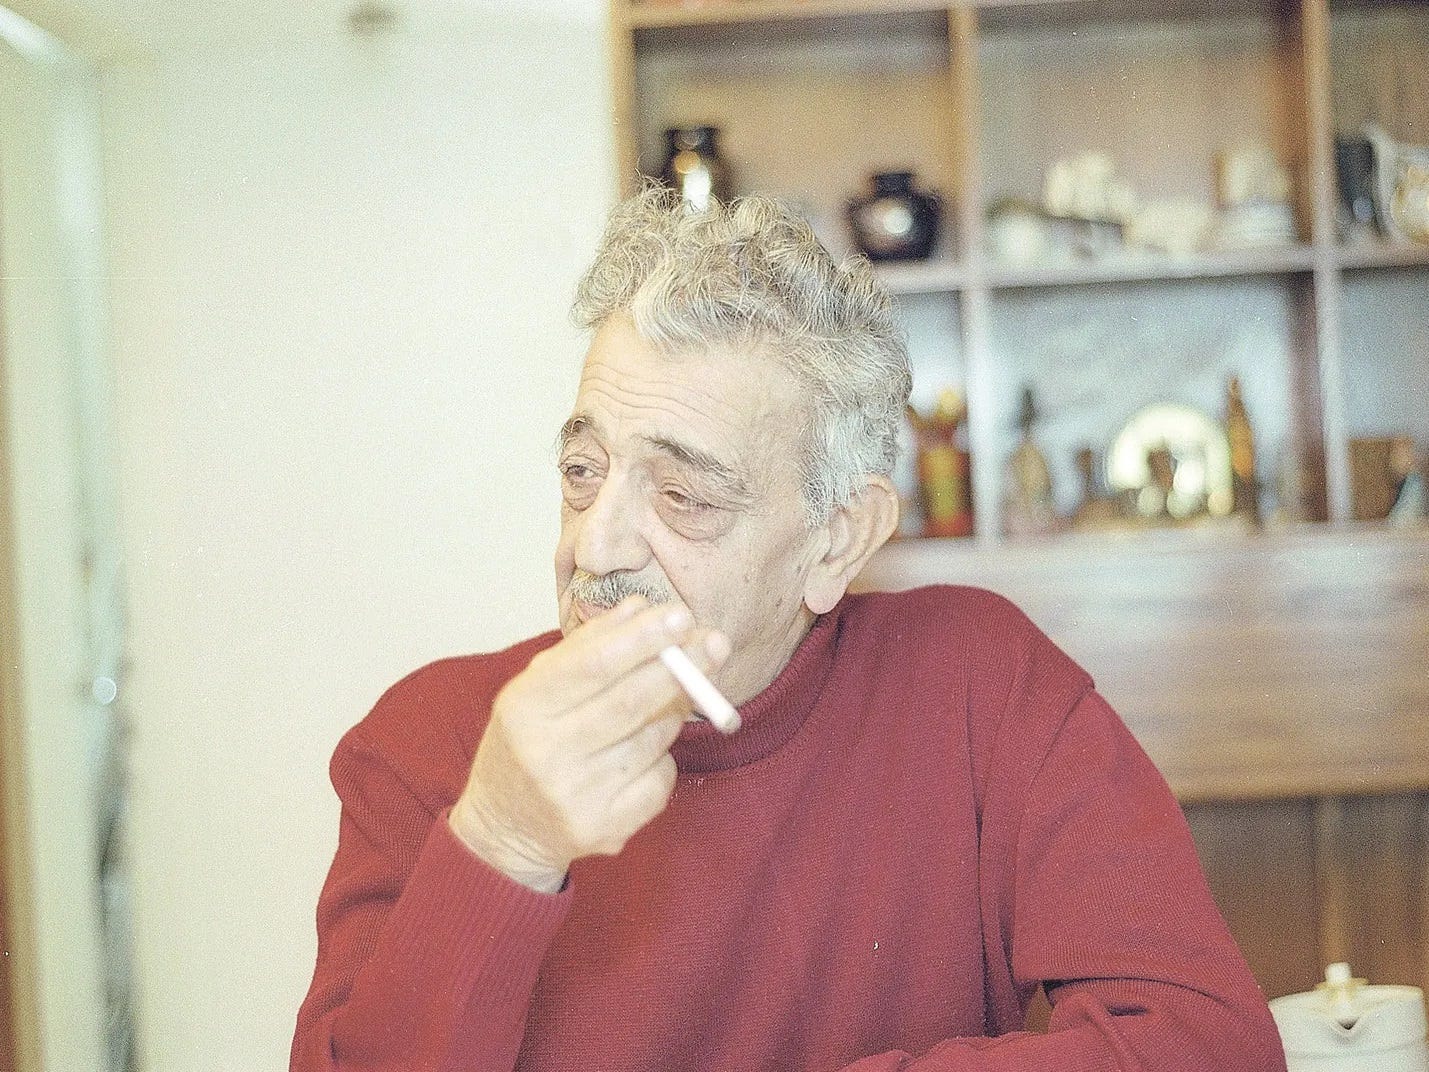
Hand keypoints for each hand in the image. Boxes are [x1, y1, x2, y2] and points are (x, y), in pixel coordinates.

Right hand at [450, 596, 729, 892]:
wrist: (506, 827)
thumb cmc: (530, 742)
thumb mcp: (538, 688)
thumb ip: (589, 646)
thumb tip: (641, 607)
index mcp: (524, 708)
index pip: (593, 665)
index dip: (642, 638)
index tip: (680, 615)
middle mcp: (546, 754)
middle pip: (630, 701)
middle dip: (680, 667)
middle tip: (716, 642)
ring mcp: (576, 796)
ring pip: (653, 739)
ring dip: (673, 711)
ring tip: (667, 698)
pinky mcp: (605, 829)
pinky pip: (660, 778)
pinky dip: (664, 757)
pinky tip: (642, 754)